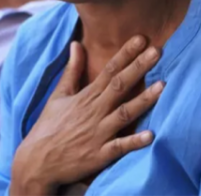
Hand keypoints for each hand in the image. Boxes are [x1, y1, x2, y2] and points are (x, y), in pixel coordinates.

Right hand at [11, 35, 164, 194]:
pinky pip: (119, 147)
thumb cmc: (49, 127)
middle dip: (139, 67)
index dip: (125, 54)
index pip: (108, 71)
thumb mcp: (58, 95)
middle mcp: (93, 112)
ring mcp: (98, 134)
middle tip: (158, 51)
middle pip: (119, 86)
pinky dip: (134, 141)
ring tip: (163, 86)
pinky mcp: (99, 155)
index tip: (141, 39)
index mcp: (85, 97)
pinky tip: (150, 135)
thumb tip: (76, 44)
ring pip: (124, 114)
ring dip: (143, 100)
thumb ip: (72, 70)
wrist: (37, 162)